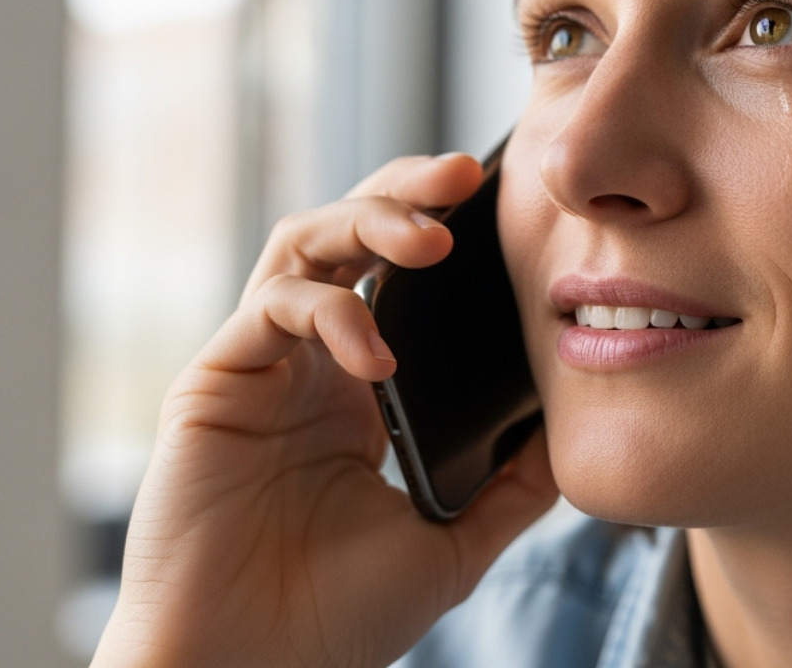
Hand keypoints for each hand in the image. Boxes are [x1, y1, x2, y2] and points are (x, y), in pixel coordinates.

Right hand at [91, 153, 558, 667]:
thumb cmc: (335, 619)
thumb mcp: (453, 542)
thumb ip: (509, 486)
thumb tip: (574, 431)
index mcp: (362, 387)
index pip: (400, 274)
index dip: (444, 226)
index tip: (509, 203)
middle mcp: (310, 360)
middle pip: (351, 232)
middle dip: (406, 190)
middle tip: (467, 172)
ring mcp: (262, 365)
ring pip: (305, 244)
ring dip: (368, 222)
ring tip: (431, 236)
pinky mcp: (216, 381)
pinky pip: (273, 309)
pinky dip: (329, 314)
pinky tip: (375, 359)